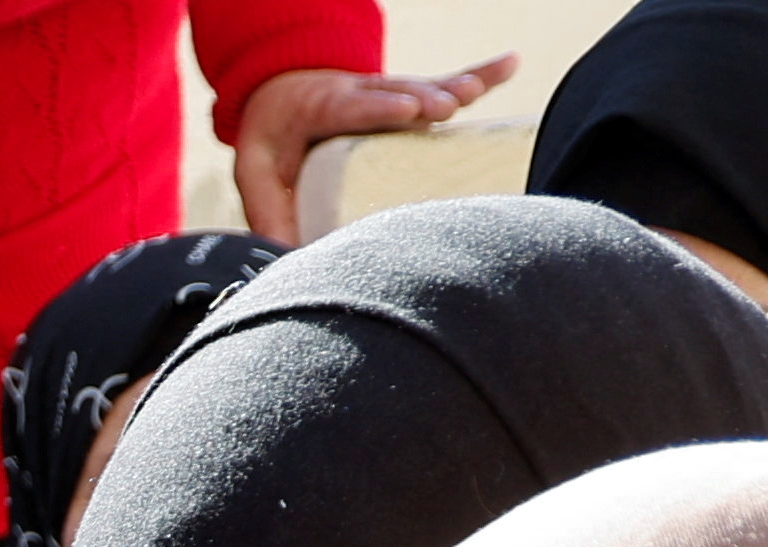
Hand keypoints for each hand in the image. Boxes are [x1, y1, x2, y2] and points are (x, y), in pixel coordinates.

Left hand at [229, 55, 512, 240]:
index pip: (352, 105)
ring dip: (452, 89)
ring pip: (424, 87)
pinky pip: (448, 86)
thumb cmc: (273, 141)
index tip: (405, 110)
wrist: (281, 98)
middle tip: (445, 107)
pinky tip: (510, 64)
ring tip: (473, 94)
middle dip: (422, 98)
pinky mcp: (410, 99)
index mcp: (320, 106)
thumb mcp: (257, 174)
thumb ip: (268, 215)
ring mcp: (388, 93)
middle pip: (397, 92)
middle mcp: (360, 93)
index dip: (379, 106)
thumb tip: (285, 262)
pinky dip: (481, 77)